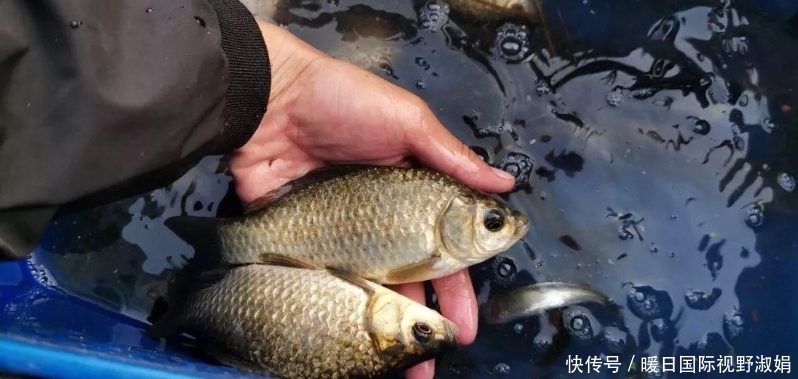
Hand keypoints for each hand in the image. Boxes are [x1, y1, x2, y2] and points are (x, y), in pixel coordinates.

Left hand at [229, 21, 515, 378]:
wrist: (268, 99)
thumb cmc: (344, 103)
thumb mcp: (407, 121)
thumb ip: (453, 156)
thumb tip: (504, 185)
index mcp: (409, 192)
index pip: (442, 247)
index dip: (458, 282)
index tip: (470, 317)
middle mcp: (378, 219)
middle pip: (408, 276)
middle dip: (428, 318)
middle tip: (442, 354)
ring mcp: (339, 235)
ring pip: (368, 288)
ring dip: (384, 327)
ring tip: (404, 367)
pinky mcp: (302, 242)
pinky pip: (323, 281)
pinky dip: (336, 310)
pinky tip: (353, 337)